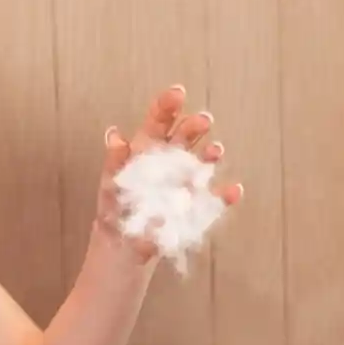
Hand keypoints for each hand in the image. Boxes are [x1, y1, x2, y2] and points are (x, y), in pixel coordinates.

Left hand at [96, 85, 243, 261]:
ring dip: (210, 154)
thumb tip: (114, 135)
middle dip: (194, 127)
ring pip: (200, 163)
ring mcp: (183, 184)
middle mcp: (168, 163)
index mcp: (145, 152)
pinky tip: (233, 190)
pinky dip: (224, 195)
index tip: (178, 94)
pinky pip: (212, 199)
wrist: (126, 250)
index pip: (158, 123)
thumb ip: (115, 162)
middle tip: (204, 121)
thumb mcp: (111, 187)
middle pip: (183, 138)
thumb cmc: (116, 215)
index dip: (167, 107)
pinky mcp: (194, 207)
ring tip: (217, 150)